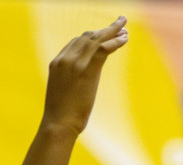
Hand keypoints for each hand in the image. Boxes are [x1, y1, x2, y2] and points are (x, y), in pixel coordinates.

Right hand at [41, 17, 128, 135]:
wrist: (58, 124)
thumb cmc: (61, 116)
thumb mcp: (63, 93)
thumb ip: (70, 82)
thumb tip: (79, 86)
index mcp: (57, 62)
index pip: (76, 42)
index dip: (93, 35)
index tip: (105, 33)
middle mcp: (65, 58)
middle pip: (88, 36)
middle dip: (105, 29)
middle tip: (120, 23)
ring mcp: (75, 63)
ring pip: (97, 39)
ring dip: (113, 32)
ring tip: (125, 28)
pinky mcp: (87, 70)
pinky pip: (104, 49)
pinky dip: (116, 42)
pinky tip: (125, 39)